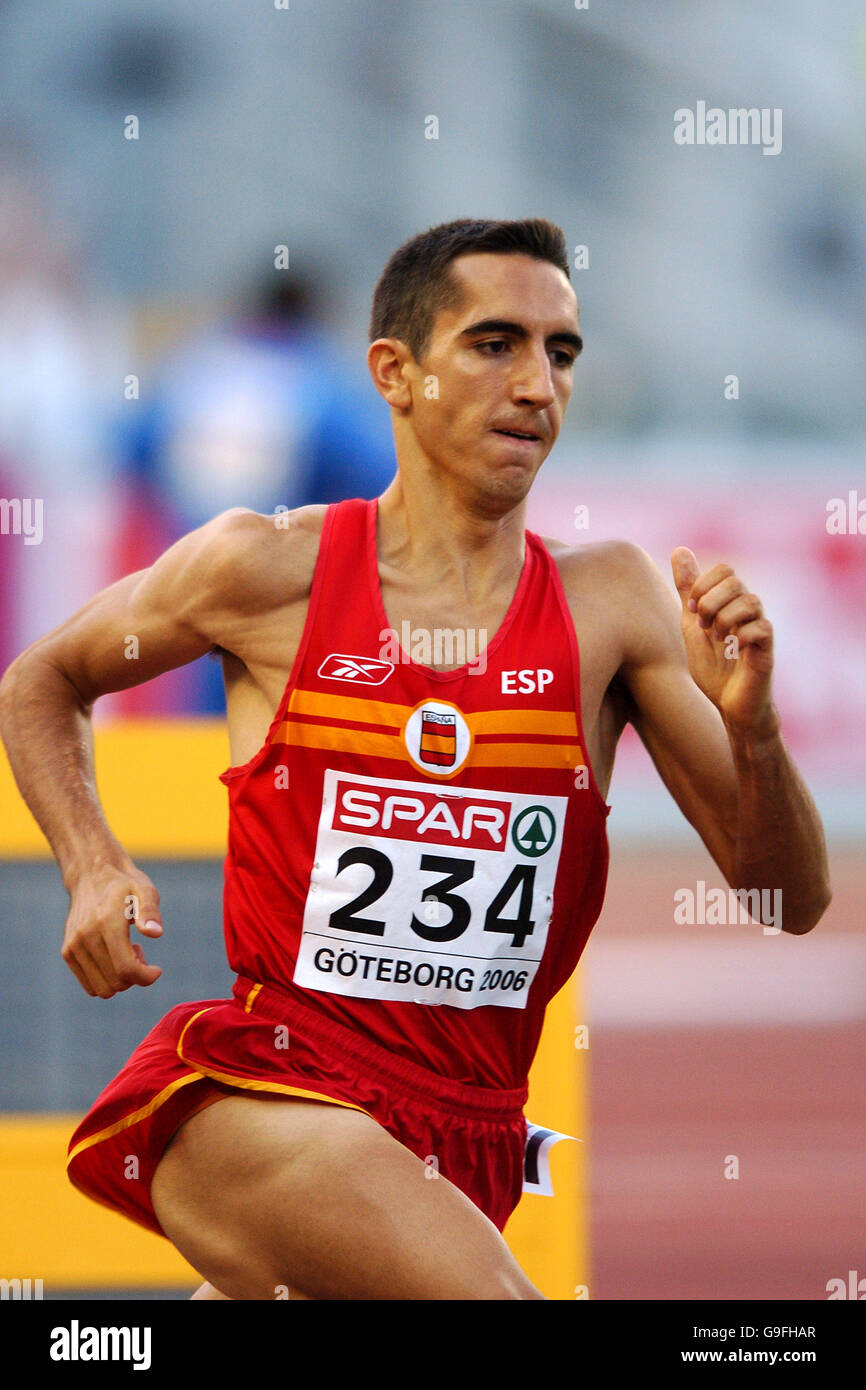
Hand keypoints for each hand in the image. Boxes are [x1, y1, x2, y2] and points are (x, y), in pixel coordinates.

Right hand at [61, 863, 162, 997]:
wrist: (92, 874)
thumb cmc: (125, 884)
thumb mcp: (145, 890)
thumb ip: (150, 912)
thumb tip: (155, 933)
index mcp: (107, 923)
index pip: (126, 968)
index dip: (146, 977)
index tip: (157, 970)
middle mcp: (86, 937)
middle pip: (116, 982)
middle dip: (135, 975)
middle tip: (139, 951)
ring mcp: (74, 946)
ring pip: (102, 989)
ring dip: (120, 979)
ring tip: (125, 953)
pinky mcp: (67, 951)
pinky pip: (89, 985)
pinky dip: (105, 979)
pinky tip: (111, 956)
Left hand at [671, 547, 776, 733]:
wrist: (727, 704)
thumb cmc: (713, 665)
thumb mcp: (692, 623)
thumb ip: (688, 589)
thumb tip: (679, 550)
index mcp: (731, 602)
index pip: (725, 570)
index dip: (703, 584)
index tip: (692, 609)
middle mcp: (749, 610)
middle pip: (735, 581)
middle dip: (710, 601)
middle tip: (703, 624)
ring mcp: (760, 628)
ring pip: (750, 601)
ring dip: (724, 619)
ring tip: (717, 638)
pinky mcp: (767, 650)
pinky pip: (761, 628)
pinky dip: (740, 636)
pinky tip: (732, 649)